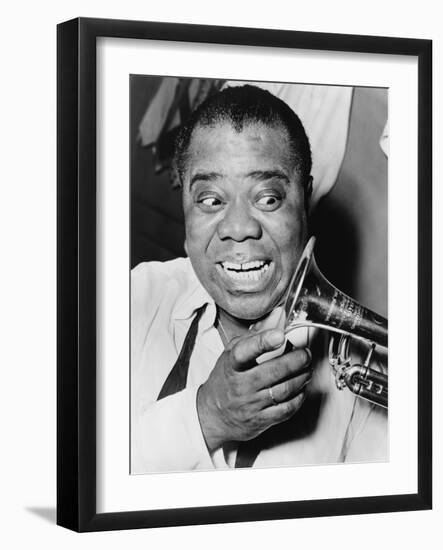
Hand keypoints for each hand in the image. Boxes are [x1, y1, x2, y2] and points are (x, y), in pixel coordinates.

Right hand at [197, 326, 311, 451]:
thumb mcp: (232, 354)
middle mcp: (240, 385)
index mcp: (231, 365)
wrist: (212, 416)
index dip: (262, 342)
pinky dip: (298, 397)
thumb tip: (277, 316)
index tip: (279, 335)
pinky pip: (286, 409)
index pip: (244, 351)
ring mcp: (250, 404)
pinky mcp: (260, 420)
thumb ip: (255, 335)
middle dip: (296, 360)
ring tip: (307, 369)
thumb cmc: (225, 380)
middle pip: (272, 371)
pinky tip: (300, 388)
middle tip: (305, 353)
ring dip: (301, 377)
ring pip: (283, 390)